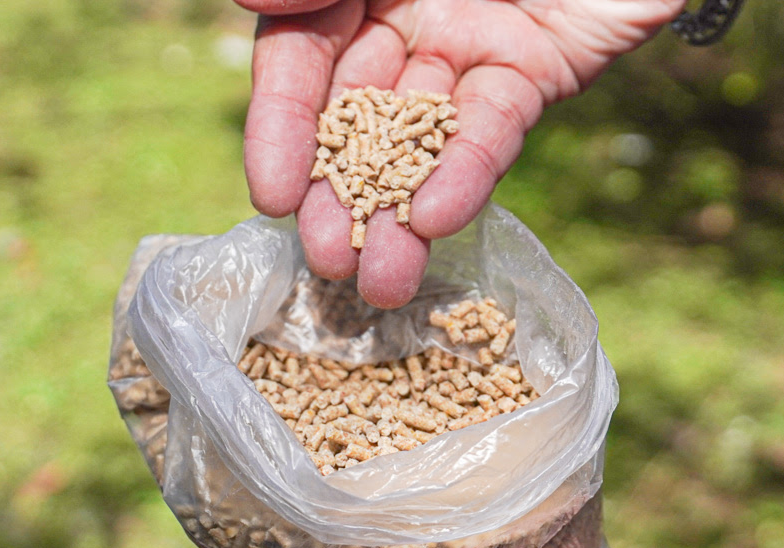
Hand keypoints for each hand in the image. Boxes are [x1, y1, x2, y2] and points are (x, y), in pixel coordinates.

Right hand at [237, 0, 683, 307]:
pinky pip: (493, 126)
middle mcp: (402, 20)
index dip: (282, 128)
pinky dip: (467, 172)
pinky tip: (440, 221)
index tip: (272, 197)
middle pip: (358, 117)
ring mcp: (466, 50)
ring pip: (423, 140)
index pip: (300, 61)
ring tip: (383, 284)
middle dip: (342, 194)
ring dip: (401, 213)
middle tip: (331, 263)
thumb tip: (252, 0)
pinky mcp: (532, 71)